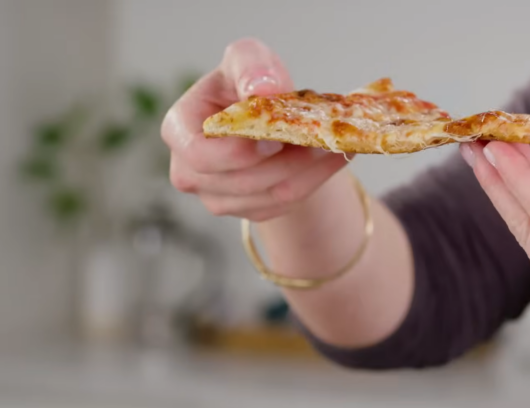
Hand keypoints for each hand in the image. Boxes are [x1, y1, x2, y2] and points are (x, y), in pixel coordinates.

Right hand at [161, 38, 348, 221]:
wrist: (265, 115)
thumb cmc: (247, 83)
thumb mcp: (247, 59)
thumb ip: (250, 66)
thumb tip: (261, 90)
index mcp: (179, 130)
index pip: (199, 155)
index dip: (238, 152)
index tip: (275, 137)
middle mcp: (190, 172)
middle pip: (242, 181)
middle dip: (287, 161)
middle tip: (324, 139)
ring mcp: (219, 197)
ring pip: (271, 196)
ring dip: (309, 170)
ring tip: (334, 143)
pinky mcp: (251, 210)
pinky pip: (287, 204)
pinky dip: (315, 180)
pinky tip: (332, 156)